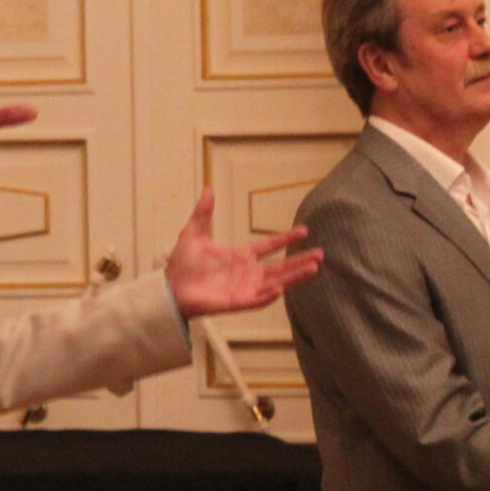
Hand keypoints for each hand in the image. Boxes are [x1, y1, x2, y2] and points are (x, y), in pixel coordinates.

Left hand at [163, 190, 322, 317]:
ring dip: (294, 276)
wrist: (169, 289)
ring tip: (313, 268)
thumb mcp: (193, 233)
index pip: (269, 246)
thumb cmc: (181, 265)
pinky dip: (269, 296)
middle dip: (300, 261)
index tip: (303, 231)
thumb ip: (204, 212)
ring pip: (276, 282)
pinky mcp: (237, 302)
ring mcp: (244, 288)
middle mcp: (247, 273)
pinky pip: (257, 300)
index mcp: (241, 256)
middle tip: (320, 254)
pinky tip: (281, 289)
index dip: (286, 239)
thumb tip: (208, 187)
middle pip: (280, 266)